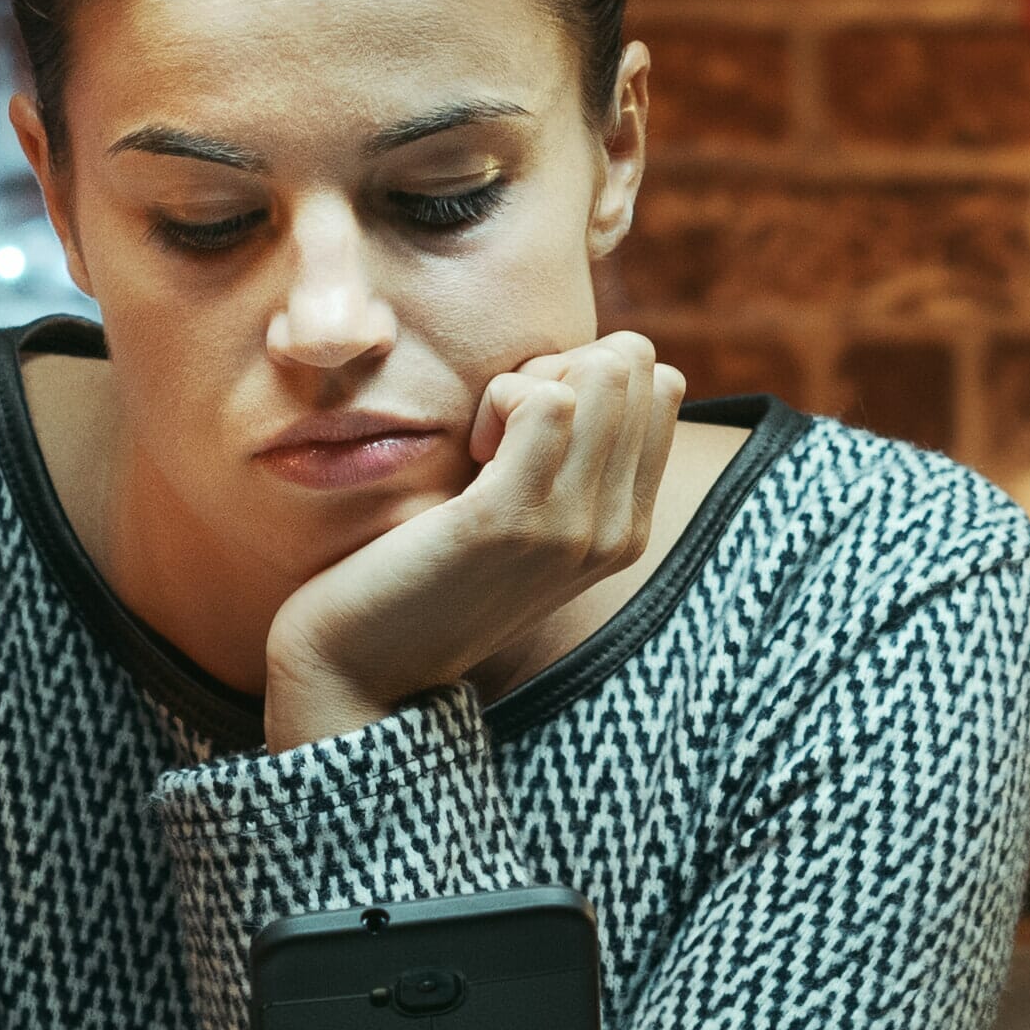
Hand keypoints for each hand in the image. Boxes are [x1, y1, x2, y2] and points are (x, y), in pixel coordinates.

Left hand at [259, 330, 685, 745]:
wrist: (365, 666)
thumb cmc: (429, 572)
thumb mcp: (522, 517)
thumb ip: (567, 460)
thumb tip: (590, 363)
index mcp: (629, 527)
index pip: (663, 385)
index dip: (586, 375)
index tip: (527, 430)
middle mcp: (619, 530)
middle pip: (634, 365)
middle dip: (560, 367)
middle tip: (500, 430)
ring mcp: (575, 527)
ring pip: (603, 372)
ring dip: (528, 382)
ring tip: (485, 444)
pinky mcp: (515, 520)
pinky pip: (545, 401)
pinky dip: (499, 400)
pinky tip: (469, 453)